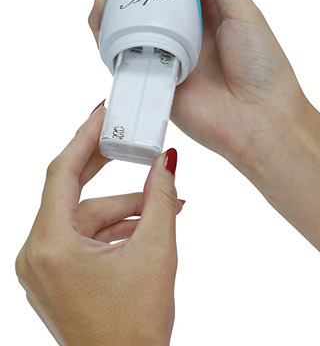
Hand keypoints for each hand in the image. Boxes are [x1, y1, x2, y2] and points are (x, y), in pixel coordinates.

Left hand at [15, 104, 182, 345]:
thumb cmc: (134, 329)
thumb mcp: (156, 251)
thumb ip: (160, 198)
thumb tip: (166, 162)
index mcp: (51, 245)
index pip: (62, 172)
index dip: (85, 137)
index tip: (102, 114)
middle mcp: (36, 254)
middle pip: (73, 193)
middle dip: (107, 169)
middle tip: (131, 142)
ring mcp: (42, 268)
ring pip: (84, 217)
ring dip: (123, 210)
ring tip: (163, 208)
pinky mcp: (54, 277)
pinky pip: (82, 237)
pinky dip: (112, 230)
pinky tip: (146, 227)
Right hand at [89, 0, 306, 173]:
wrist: (260, 121)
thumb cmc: (262, 65)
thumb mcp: (242, 9)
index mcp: (200, 1)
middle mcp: (173, 20)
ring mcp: (156, 44)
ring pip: (117, 9)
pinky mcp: (142, 70)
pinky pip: (112, 43)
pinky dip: (101, 22)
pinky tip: (102, 2)